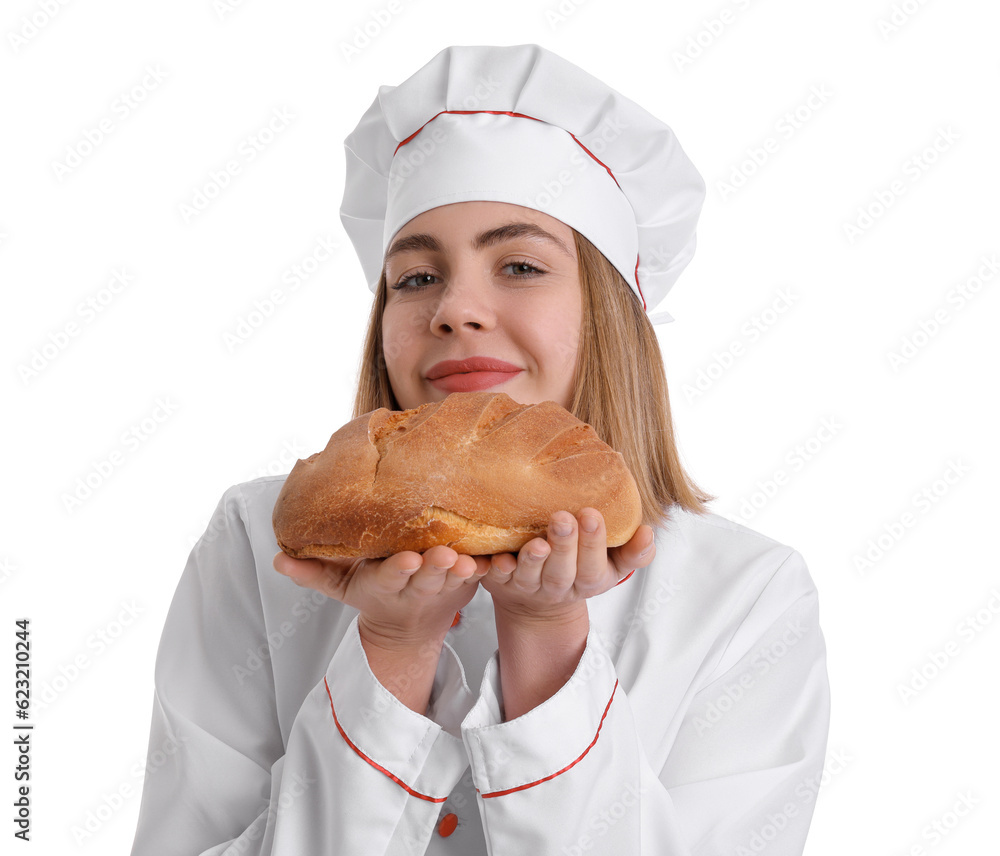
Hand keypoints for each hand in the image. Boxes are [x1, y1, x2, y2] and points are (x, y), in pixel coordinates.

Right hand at [272, 546, 489, 647]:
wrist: (408, 625)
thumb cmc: (373, 591)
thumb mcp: (341, 587)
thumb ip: (313, 573)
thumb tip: (277, 559)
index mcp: (385, 584)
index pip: (389, 577)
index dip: (397, 570)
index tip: (406, 561)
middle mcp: (414, 586)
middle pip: (426, 578)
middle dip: (435, 568)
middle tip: (446, 555)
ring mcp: (442, 588)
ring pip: (453, 580)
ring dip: (464, 571)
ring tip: (473, 561)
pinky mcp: (464, 586)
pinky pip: (481, 578)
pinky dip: (491, 571)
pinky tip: (502, 560)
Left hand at [481, 508, 655, 620]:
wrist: (536, 601)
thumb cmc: (579, 568)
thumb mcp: (611, 564)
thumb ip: (633, 551)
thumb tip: (649, 532)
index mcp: (587, 581)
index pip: (593, 567)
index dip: (593, 543)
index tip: (592, 514)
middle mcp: (556, 587)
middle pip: (561, 573)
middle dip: (564, 546)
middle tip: (563, 517)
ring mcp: (526, 586)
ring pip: (529, 577)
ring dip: (533, 560)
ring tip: (537, 541)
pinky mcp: (498, 582)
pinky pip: (495, 578)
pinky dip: (495, 569)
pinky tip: (497, 558)